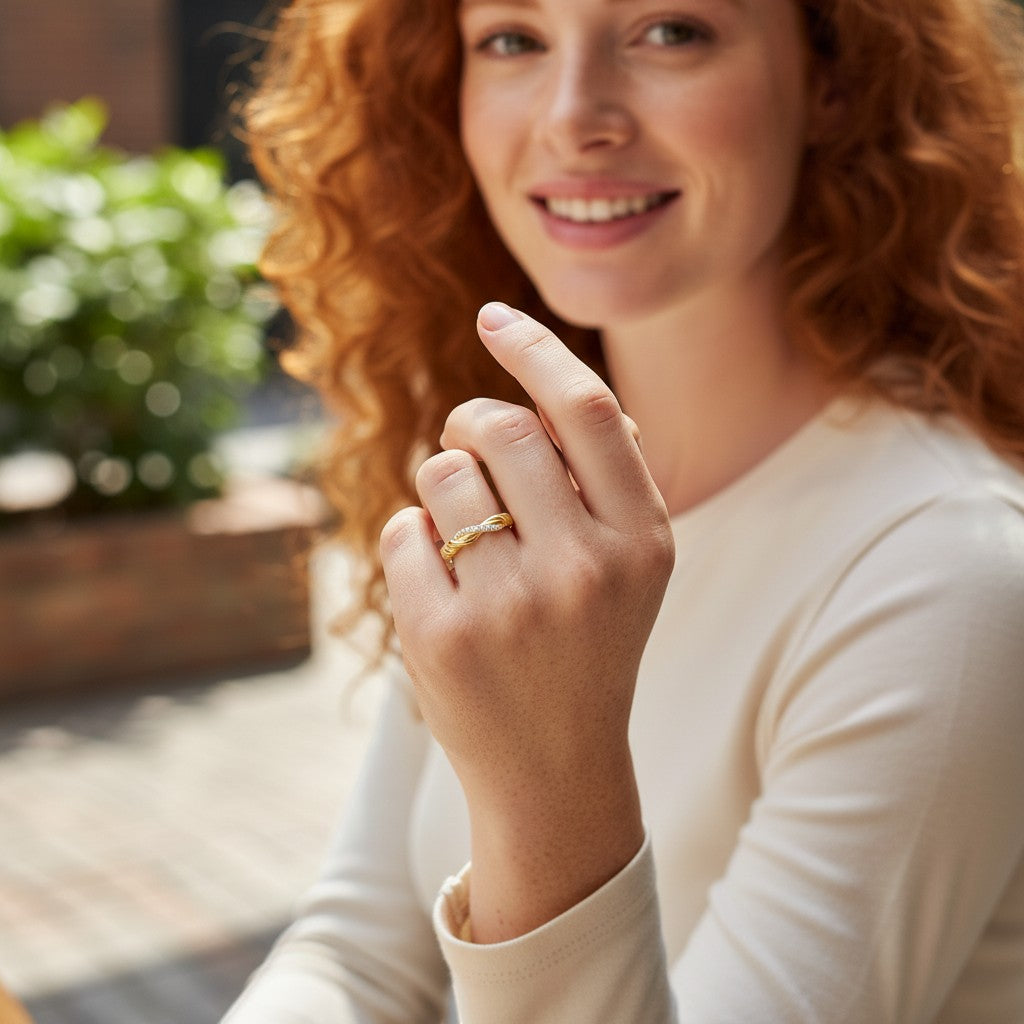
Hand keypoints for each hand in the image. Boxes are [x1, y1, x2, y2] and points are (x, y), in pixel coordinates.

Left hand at [380, 303, 674, 938]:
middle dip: (466, 423)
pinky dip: (412, 542)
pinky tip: (441, 587)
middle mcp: (587, 567)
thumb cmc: (590, 647)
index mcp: (644, 541)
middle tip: (465, 448)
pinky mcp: (445, 638)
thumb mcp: (630, 567)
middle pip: (496, 427)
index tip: (492, 317)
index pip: (586, 410)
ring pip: (440, 475)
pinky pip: (403, 533)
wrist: (556, 771)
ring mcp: (513, 606)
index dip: (534, 351)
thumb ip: (602, 479)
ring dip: (439, 489)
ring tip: (462, 536)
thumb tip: (544, 386)